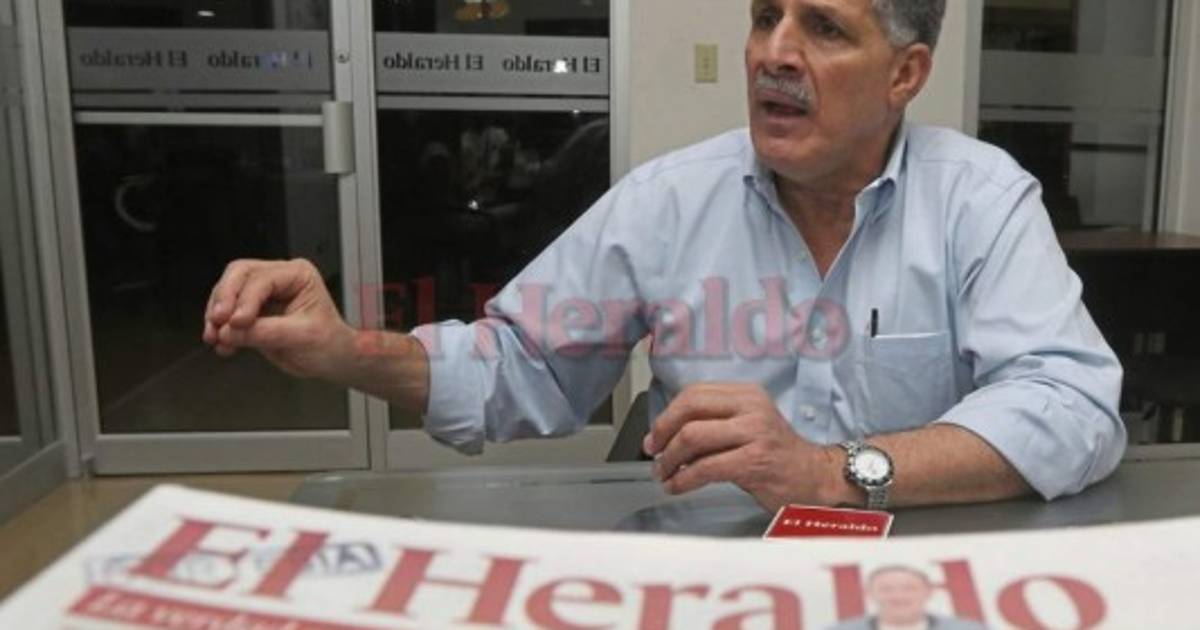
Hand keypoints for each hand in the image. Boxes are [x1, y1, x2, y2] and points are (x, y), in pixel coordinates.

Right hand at [202, 259, 356, 380]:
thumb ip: (266, 333)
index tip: (236, 322)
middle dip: (225, 298)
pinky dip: (219, 327)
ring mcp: (263, 293)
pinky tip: (221, 344)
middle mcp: (278, 277)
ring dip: (216, 314)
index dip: (246, 300)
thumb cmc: (328, 343)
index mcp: (298, 275)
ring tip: (215, 337)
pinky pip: (227, 312)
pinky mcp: (252, 311)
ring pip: (227, 291)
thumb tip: (230, 332)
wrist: (330, 360)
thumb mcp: (301, 337)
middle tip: (217, 321)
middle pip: (239, 274)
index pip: (263, 279)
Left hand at [641, 383, 842, 511]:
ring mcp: (754, 432)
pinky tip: (676, 486)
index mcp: (746, 393)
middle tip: (654, 453)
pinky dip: (683, 479)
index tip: (656, 435)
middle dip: (663, 433)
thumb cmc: (775, 454)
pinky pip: (706, 468)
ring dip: (670, 459)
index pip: (695, 393)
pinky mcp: (754, 461)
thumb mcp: (746, 425)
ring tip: (664, 474)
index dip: (668, 414)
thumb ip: (713, 423)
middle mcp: (751, 407)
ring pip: (694, 437)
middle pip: (690, 409)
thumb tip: (666, 436)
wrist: (814, 477)